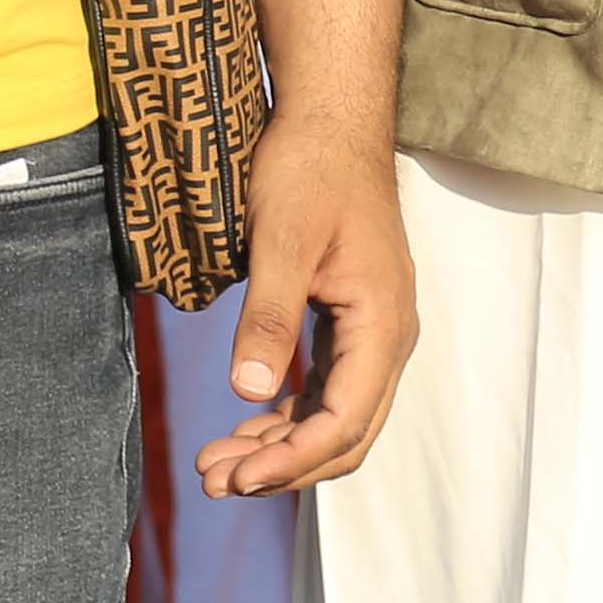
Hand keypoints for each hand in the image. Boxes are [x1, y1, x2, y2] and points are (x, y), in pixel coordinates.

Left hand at [196, 122, 418, 498]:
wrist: (330, 122)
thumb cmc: (309, 170)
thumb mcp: (280, 240)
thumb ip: (268, 317)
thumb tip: (247, 392)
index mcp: (382, 321)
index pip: (346, 420)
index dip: (293, 461)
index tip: (237, 478)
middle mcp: (389, 336)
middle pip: (347, 432)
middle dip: (283, 466)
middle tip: (214, 481)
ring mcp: (373, 330)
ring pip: (336, 415)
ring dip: (281, 446)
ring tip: (216, 463)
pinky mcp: (351, 321)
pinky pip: (328, 389)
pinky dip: (288, 415)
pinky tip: (246, 423)